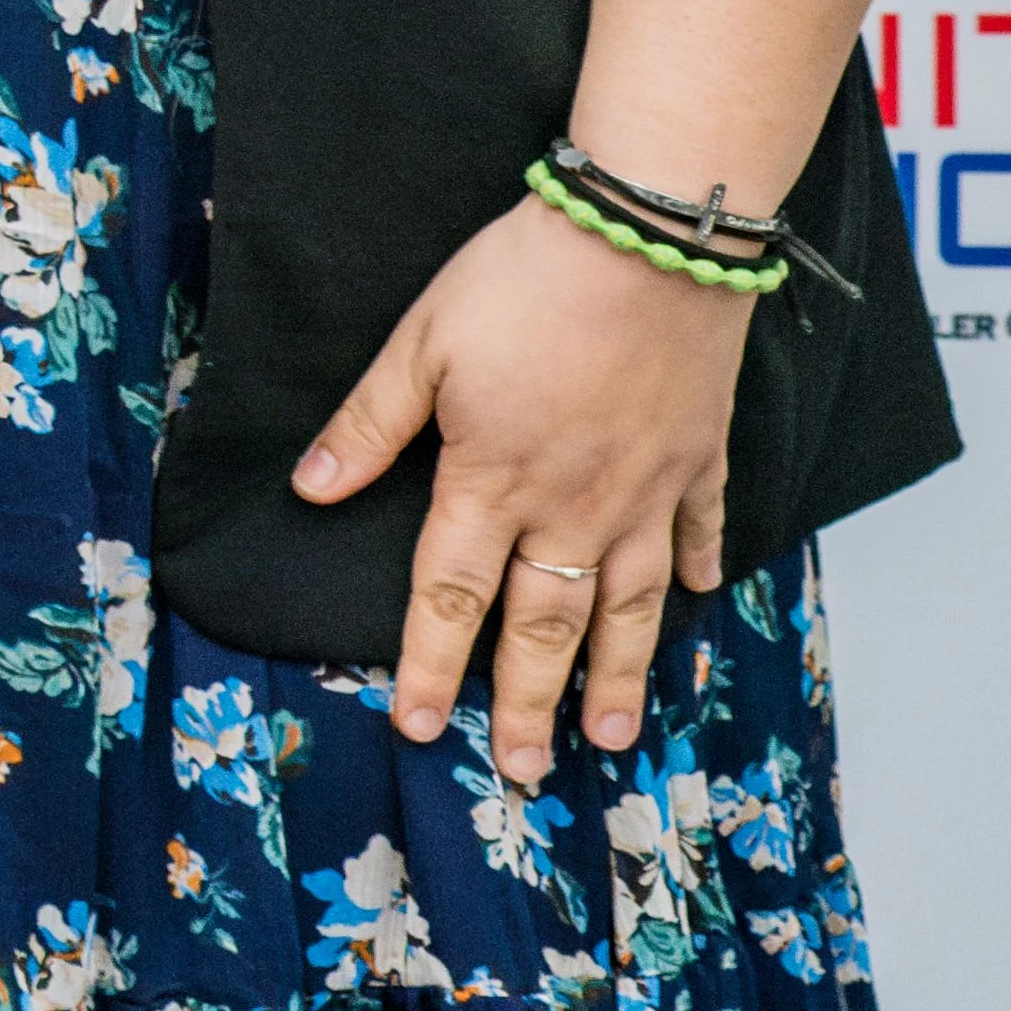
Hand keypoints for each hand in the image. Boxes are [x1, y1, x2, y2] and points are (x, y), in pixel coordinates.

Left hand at [290, 194, 751, 777]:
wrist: (648, 239)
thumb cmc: (522, 280)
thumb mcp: (418, 342)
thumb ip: (368, 425)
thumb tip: (311, 490)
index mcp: (492, 481)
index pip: (450, 596)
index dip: (428, 665)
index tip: (417, 726)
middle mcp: (573, 506)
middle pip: (545, 626)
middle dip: (527, 704)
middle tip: (523, 771)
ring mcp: (647, 490)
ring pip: (629, 606)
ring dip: (618, 675)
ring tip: (608, 736)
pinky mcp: (699, 457)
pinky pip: (698, 530)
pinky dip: (696, 569)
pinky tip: (694, 603)